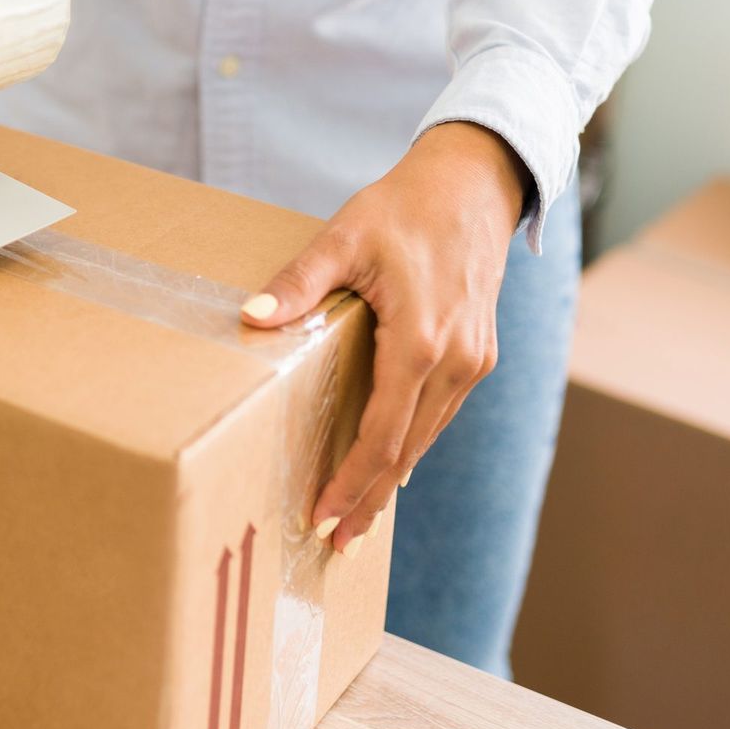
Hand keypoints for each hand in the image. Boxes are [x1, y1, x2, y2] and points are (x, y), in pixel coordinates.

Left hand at [241, 122, 530, 553]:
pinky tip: (393, 469)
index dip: (351, 484)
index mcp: (419, 342)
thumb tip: (250, 318)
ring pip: (427, 437)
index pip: (381, 436)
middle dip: (370, 501)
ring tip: (358, 520)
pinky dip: (413, 445)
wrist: (473, 184)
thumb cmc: (403, 207)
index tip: (322, 518)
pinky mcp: (479, 354)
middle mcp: (454, 361)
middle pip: (407, 451)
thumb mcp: (343, 238)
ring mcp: (473, 361)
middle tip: (335, 544)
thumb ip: (298, 283)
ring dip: (392, 480)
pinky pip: (440, 414)